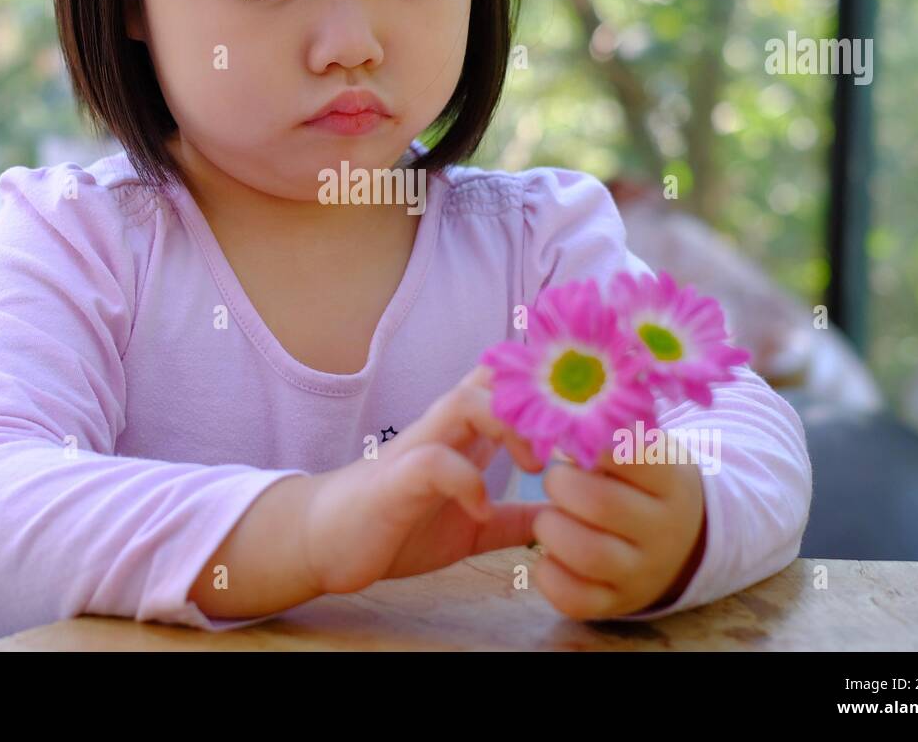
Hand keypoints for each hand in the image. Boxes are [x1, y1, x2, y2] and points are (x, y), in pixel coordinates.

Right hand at [301, 365, 550, 595]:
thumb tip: (562, 520)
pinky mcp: (396, 480)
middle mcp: (443, 427)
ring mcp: (417, 448)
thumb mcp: (471, 527)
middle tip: (572, 445)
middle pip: (496, 377)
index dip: (552, 385)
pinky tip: (482, 510)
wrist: (325, 540)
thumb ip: (513, 518)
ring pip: (466, 401)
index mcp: (464, 433)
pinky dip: (468, 482)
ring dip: (509, 428)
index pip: (508, 383)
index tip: (592, 414)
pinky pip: (435, 462)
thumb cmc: (396, 524)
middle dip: (541, 401)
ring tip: (534, 469)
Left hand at [531, 431, 705, 619]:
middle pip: (601, 504)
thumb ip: (609, 432)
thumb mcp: (646, 449)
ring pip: (589, 554)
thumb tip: (555, 417)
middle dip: (561, 485)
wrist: (683, 541)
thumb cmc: (647, 481)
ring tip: (547, 518)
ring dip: (551, 529)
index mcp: (673, 481)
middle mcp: (665, 529)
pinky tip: (548, 555)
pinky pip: (576, 600)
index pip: (633, 455)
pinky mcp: (619, 602)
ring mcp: (644, 572)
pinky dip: (549, 576)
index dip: (591, 444)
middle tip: (554, 479)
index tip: (575, 441)